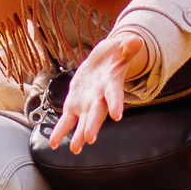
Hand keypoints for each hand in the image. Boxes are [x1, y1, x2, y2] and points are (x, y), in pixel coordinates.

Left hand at [46, 31, 149, 153]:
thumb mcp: (121, 48)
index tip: (117, 115)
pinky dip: (60, 131)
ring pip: (82, 121)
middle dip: (93, 125)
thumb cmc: (114, 56)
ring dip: (78, 135)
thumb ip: (128, 47)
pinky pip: (67, 120)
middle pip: (97, 113)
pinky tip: (53, 143)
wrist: (104, 63)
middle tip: (89, 138)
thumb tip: (137, 40)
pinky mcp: (74, 104)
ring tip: (74, 149)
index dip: (116, 104)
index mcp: (111, 84)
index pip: (114, 95)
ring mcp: (87, 104)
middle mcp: (100, 98)